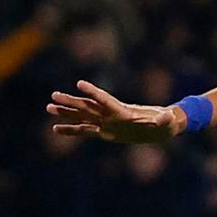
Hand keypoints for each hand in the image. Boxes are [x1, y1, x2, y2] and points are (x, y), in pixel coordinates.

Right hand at [48, 80, 182, 143]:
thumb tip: (168, 117)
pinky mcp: (106, 133)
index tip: (80, 84)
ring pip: (83, 116)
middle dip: (72, 102)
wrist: (163, 128)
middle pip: (88, 106)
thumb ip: (165, 119)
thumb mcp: (167, 122)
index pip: (105, 100)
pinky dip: (72, 130)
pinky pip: (86, 131)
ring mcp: (107, 123)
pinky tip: (56, 129)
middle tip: (53, 95)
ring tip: (48, 107)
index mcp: (124, 111)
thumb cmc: (167, 123)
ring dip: (67, 112)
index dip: (94, 92)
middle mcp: (112, 115)